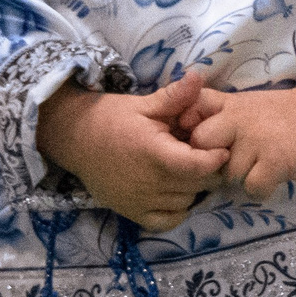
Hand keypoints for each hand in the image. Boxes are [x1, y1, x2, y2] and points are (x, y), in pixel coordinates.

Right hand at [35, 71, 225, 230]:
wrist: (75, 139)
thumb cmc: (112, 118)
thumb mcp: (144, 104)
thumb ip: (174, 96)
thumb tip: (198, 75)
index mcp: (154, 153)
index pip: (198, 166)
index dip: (216, 157)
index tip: (220, 146)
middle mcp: (148, 183)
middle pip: (197, 185)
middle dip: (209, 170)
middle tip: (205, 154)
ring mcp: (139, 202)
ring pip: (186, 202)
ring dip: (194, 188)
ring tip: (188, 168)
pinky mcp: (132, 213)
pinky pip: (167, 221)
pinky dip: (177, 209)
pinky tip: (175, 190)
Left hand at [184, 84, 295, 200]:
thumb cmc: (282, 117)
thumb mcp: (247, 106)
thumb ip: (218, 115)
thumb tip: (186, 134)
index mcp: (230, 104)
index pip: (190, 109)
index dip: (188, 128)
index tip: (201, 142)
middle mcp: (238, 118)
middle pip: (200, 146)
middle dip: (213, 161)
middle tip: (234, 161)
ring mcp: (256, 139)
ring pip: (228, 174)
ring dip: (243, 178)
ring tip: (263, 164)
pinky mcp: (274, 161)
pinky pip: (251, 188)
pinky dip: (262, 189)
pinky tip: (273, 176)